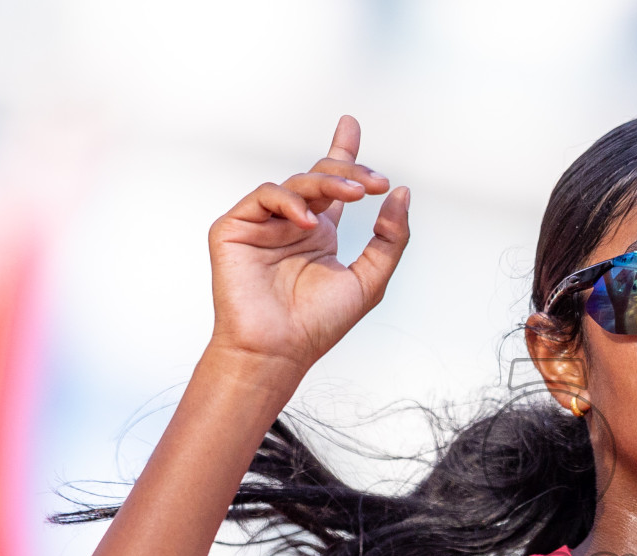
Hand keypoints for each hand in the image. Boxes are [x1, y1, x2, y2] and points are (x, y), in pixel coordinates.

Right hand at [205, 115, 410, 376]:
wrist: (278, 350)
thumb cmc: (317, 325)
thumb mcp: (370, 279)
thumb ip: (390, 238)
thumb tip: (402, 195)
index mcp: (319, 233)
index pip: (332, 185)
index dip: (343, 153)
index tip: (350, 125)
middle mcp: (291, 224)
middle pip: (319, 178)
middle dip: (349, 172)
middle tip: (375, 183)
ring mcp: (262, 224)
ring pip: (296, 183)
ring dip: (328, 183)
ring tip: (355, 196)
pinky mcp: (235, 228)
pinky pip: (264, 196)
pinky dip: (289, 201)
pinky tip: (310, 222)